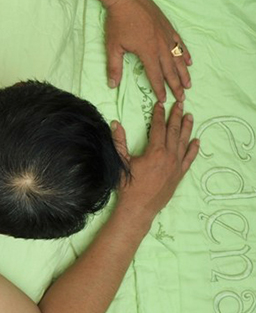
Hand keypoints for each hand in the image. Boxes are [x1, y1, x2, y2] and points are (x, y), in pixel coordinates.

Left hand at [104, 0, 191, 101]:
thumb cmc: (117, 22)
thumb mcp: (113, 46)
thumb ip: (114, 67)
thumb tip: (112, 85)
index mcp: (148, 52)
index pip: (156, 75)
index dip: (160, 88)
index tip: (164, 100)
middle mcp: (161, 45)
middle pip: (171, 70)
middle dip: (176, 85)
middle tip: (181, 98)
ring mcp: (167, 36)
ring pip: (178, 58)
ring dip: (184, 72)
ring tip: (189, 84)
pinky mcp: (169, 27)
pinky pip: (180, 43)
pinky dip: (185, 53)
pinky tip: (189, 61)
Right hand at [111, 102, 199, 228]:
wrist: (139, 207)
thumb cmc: (128, 185)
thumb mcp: (121, 162)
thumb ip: (119, 142)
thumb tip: (115, 124)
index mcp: (155, 152)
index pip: (159, 128)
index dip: (159, 115)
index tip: (159, 105)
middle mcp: (169, 157)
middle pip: (174, 132)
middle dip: (176, 116)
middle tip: (179, 104)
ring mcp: (176, 166)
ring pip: (184, 142)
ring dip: (187, 128)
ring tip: (190, 116)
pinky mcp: (179, 174)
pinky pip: (189, 159)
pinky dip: (193, 149)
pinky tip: (196, 141)